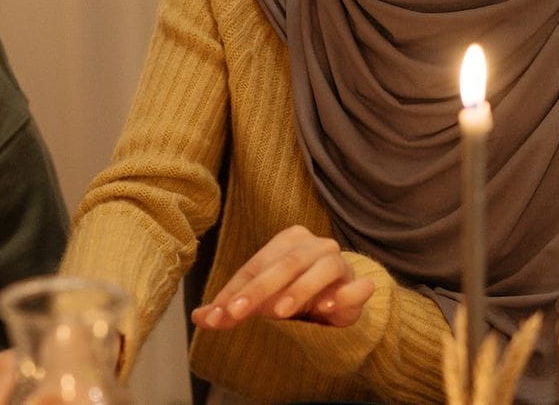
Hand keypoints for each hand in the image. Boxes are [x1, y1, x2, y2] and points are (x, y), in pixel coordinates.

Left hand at [191, 225, 374, 329]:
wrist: (336, 302)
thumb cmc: (292, 293)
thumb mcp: (260, 299)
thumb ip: (231, 307)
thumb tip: (199, 318)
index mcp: (288, 241)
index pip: (258, 265)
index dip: (237, 291)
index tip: (221, 314)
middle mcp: (316, 246)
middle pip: (287, 263)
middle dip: (260, 290)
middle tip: (239, 313)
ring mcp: (341, 263)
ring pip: (324, 268)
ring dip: (301, 289)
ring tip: (282, 312)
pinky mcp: (359, 285)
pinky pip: (358, 287)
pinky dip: (344, 295)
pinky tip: (327, 308)